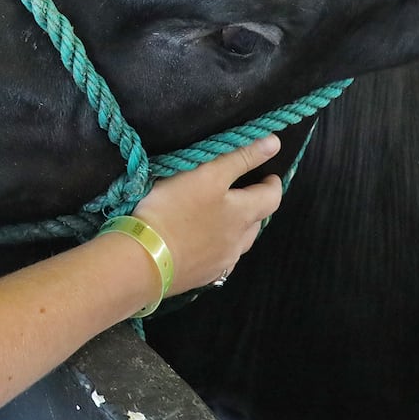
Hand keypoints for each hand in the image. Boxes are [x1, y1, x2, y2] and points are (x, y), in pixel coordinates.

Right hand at [130, 135, 281, 294]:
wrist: (145, 259)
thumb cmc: (174, 209)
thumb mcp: (207, 174)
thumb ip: (241, 157)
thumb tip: (274, 143)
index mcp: (242, 213)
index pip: (271, 197)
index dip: (272, 184)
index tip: (268, 176)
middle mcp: (238, 240)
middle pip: (257, 223)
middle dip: (255, 208)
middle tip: (243, 196)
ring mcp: (221, 262)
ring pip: (239, 244)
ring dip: (238, 230)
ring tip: (223, 220)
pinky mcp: (203, 277)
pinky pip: (221, 262)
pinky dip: (219, 249)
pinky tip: (204, 245)